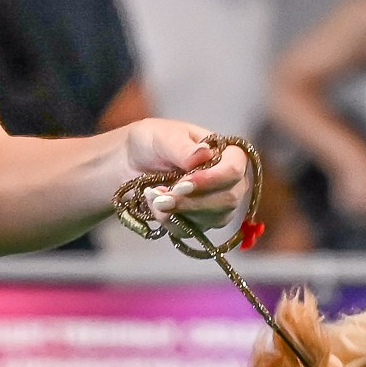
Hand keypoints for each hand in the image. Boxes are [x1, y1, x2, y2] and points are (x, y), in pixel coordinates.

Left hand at [119, 119, 252, 233]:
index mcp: (225, 152)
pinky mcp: (201, 222)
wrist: (131, 162)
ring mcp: (218, 204)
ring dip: (179, 211)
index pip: (234, 169)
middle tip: (162, 196)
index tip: (183, 183)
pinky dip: (170, 220)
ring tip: (153, 195)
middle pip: (228, 200)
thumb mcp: (163, 136)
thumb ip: (183, 147)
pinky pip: (192, 230)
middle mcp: (228, 180)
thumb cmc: (152, 142)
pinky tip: (155, 205)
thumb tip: (205, 153)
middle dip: (193, 202)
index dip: (212, 180)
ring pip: (212, 219)